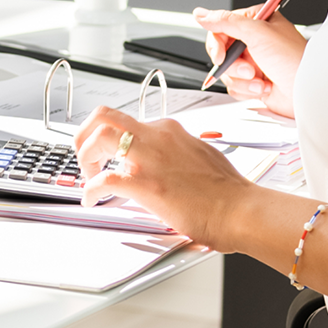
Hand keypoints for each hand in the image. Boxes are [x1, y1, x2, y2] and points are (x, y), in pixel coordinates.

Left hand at [74, 106, 256, 249]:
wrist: (242, 211)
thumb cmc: (228, 192)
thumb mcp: (202, 157)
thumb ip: (180, 153)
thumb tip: (168, 161)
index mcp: (171, 131)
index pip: (129, 123)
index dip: (111, 140)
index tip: (106, 154)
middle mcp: (157, 138)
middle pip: (105, 116)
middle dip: (85, 134)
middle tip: (85, 156)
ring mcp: (150, 159)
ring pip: (100, 136)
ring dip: (85, 155)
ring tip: (88, 174)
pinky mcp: (146, 184)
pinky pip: (104, 180)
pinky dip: (91, 189)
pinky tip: (92, 199)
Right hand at [192, 5, 307, 117]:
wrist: (307, 92)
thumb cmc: (294, 59)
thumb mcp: (258, 33)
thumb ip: (226, 21)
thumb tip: (200, 14)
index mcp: (256, 22)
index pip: (221, 28)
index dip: (218, 44)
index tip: (222, 55)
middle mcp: (253, 41)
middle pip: (220, 52)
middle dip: (234, 66)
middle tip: (248, 70)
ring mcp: (253, 63)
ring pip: (226, 72)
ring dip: (243, 80)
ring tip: (261, 80)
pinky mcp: (253, 82)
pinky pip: (233, 87)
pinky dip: (247, 90)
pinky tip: (263, 88)